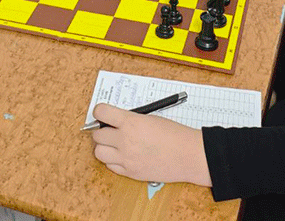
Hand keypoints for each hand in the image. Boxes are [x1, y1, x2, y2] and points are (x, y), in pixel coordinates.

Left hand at [90, 103, 211, 186]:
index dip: (100, 111)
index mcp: (131, 122)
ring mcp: (126, 158)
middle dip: (102, 131)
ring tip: (115, 144)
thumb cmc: (174, 135)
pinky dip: (113, 160)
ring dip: (104, 147)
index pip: (101, 112)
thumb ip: (130, 119)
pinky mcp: (130, 173)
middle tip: (110, 130)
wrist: (188, 156)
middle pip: (97, 135)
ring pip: (98, 152)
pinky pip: (110, 166)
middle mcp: (125, 140)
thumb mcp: (150, 118)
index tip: (102, 113)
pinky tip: (123, 156)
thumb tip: (115, 121)